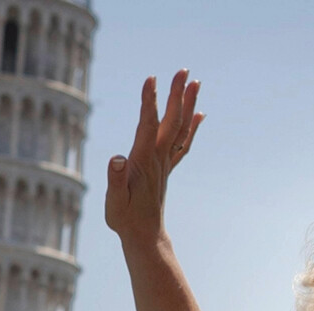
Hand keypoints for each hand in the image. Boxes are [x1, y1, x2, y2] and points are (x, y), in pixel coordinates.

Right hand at [105, 70, 203, 246]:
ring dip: (187, 103)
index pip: (147, 125)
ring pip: (180, 128)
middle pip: (171, 120)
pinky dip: (192, 126)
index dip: (149, 101)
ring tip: (194, 82)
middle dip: (176, 94)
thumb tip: (117, 158)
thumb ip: (115, 180)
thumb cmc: (125, 219)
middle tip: (183, 70)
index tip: (151, 79)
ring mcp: (164, 162)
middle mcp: (158, 158)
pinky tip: (199, 113)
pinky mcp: (166, 168)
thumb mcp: (114, 202)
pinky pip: (183, 143)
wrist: (145, 236)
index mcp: (143, 161)